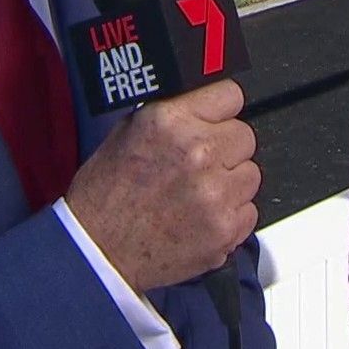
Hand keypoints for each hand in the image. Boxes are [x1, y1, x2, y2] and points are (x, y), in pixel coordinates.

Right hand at [64, 79, 258, 291]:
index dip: (221, 110)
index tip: (216, 120)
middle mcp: (198, 153)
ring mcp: (216, 194)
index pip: (230, 96)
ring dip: (230, 183)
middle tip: (201, 164)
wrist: (98, 253)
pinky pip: (249, 212)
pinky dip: (230, 216)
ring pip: (250, 175)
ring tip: (198, 194)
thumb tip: (200, 104)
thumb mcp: (126, 133)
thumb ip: (171, 115)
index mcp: (171, 122)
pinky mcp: (225, 230)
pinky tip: (202, 217)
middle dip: (225, 148)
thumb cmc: (104, 197)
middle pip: (244, 136)